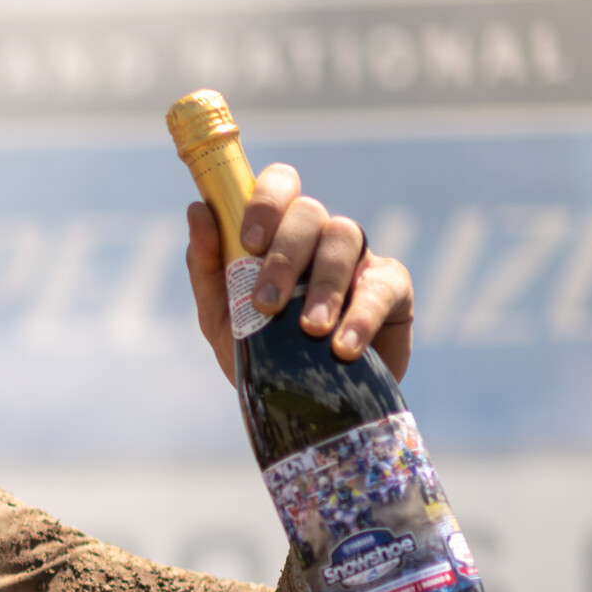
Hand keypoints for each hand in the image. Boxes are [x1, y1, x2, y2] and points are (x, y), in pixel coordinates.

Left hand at [184, 163, 413, 385]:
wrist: (303, 406)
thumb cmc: (262, 352)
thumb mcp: (222, 317)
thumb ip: (207, 268)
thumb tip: (197, 211)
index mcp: (279, 234)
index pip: (280, 186)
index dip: (266, 203)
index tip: (249, 243)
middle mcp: (319, 237)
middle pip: (310, 212)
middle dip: (285, 255)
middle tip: (267, 304)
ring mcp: (359, 259)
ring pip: (345, 238)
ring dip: (323, 285)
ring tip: (310, 330)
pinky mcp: (394, 290)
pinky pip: (383, 287)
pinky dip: (362, 316)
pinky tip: (343, 347)